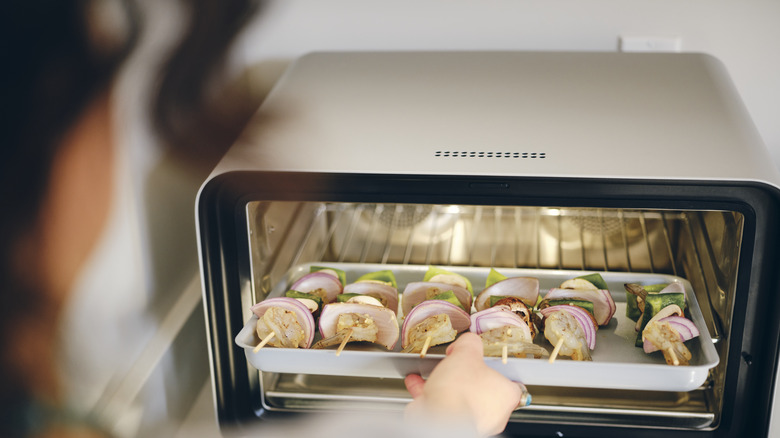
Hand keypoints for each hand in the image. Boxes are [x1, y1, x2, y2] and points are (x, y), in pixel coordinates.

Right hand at [404, 332, 523, 436]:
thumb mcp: (467, 353)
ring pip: (459, 397)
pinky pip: (440, 405)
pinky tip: (417, 381)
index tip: (485, 360)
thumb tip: (468, 341)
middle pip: (481, 387)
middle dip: (465, 374)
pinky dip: (429, 393)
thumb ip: (470, 343)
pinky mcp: (450, 424)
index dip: (495, 367)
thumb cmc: (460, 393)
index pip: (509, 381)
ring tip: (434, 370)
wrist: (438, 418)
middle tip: (457, 363)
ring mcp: (471, 420)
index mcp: (506, 395)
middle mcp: (493, 413)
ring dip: (444, 383)